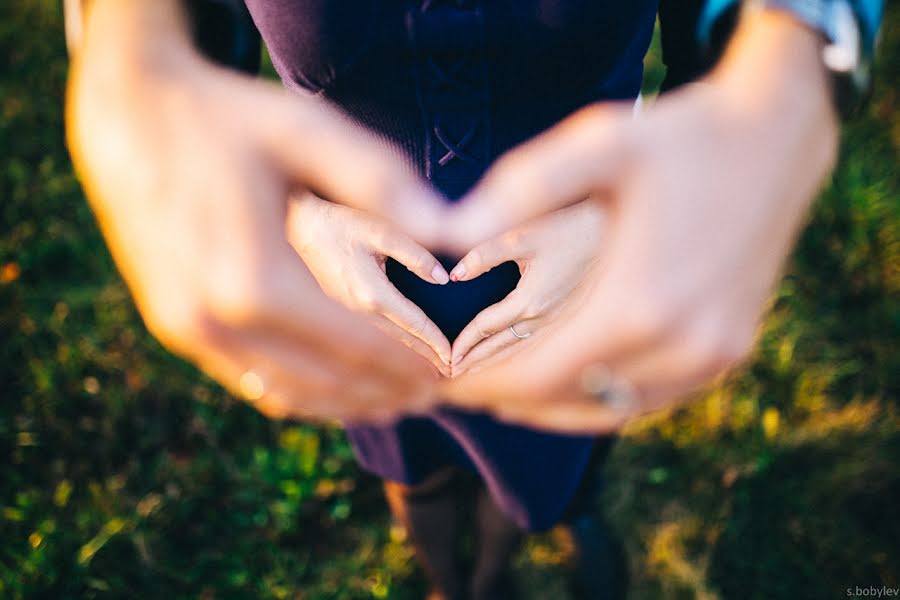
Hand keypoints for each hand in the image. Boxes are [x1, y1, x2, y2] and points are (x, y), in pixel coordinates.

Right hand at [67, 0, 448, 421]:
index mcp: (253, 280)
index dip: (407, 364)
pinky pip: (247, 378)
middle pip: (322, 383)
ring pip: (283, 393)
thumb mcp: (306, 131)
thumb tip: (447, 232)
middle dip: (384, 392)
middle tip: (431, 391)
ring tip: (391, 398)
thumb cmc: (224, 120)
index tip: (449, 371)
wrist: (128, 117)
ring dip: (343, 403)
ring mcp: (186, 331)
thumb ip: (379, 181)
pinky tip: (330, 382)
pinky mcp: (174, 326)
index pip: (354, 345)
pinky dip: (298, 390)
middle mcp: (214, 322)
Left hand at [439, 10, 838, 431]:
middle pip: (571, 402)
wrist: (776, 139)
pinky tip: (572, 380)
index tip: (445, 383)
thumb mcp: (601, 142)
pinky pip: (652, 398)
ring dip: (554, 407)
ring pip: (612, 409)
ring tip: (508, 389)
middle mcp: (682, 345)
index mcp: (641, 304)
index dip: (486, 387)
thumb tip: (452, 232)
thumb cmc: (681, 139)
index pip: (540, 377)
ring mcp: (713, 356)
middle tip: (466, 385)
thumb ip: (526, 184)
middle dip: (511, 399)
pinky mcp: (729, 352)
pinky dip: (603, 398)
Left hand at [448, 201, 603, 375]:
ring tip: (474, 374)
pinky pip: (539, 346)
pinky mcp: (572, 318)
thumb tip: (456, 274)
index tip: (447, 355)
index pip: (487, 328)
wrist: (616, 230)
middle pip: (502, 349)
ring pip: (522, 352)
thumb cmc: (570, 228)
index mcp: (530, 302)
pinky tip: (511, 360)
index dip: (464, 342)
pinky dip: (519, 357)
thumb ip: (485, 255)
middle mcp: (545, 319)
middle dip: (476, 363)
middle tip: (452, 375)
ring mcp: (561, 322)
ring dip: (496, 365)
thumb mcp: (522, 236)